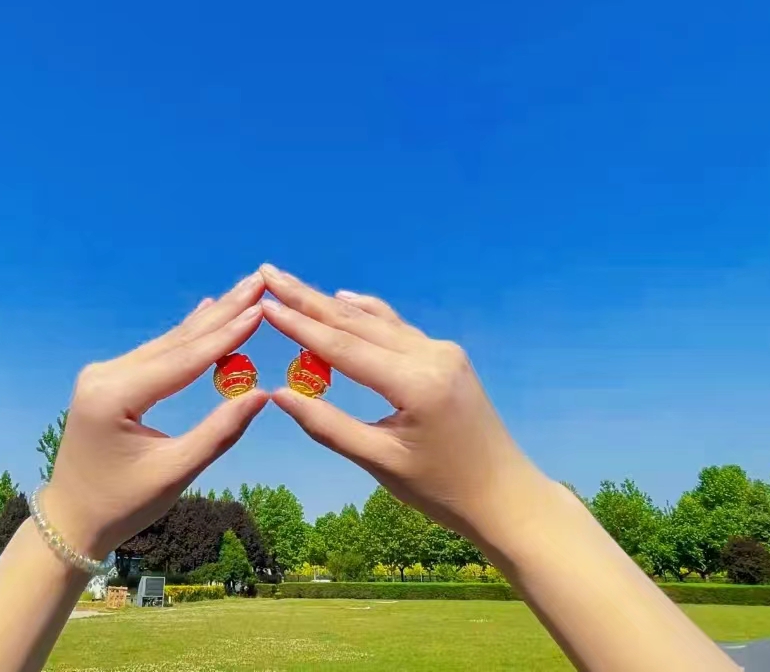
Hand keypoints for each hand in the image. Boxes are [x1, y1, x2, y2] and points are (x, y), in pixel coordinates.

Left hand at [46, 274, 268, 558]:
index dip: (226, 336)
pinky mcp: (108, 381)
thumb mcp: (175, 473)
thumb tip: (263, 395)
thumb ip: (219, 432)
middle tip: (257, 282)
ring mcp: (103, 374)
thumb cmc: (122, 504)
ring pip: (166, 345)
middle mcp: (104, 375)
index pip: (183, 361)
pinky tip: (206, 312)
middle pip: (175, 342)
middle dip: (221, 313)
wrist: (71, 520)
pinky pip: (155, 355)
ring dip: (208, 322)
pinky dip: (186, 338)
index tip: (260, 309)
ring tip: (242, 293)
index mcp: (114, 396)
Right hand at [260, 264, 544, 544]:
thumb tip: (279, 394)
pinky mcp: (446, 358)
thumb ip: (328, 426)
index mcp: (416, 384)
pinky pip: (397, 330)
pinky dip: (367, 316)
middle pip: (357, 323)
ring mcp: (442, 353)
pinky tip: (344, 299)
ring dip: (333, 305)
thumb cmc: (442, 489)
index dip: (300, 325)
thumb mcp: (380, 462)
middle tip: (269, 273)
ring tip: (293, 285)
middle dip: (309, 299)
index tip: (265, 303)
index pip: (344, 348)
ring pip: (377, 322)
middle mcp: (432, 356)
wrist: (504, 496)